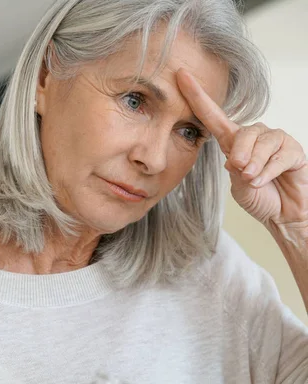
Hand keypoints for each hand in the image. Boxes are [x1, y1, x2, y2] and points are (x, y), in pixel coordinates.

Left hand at [176, 68, 307, 229]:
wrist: (283, 214)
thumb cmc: (259, 197)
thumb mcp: (239, 186)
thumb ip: (235, 171)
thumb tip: (236, 159)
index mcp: (235, 142)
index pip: (213, 116)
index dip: (198, 98)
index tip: (181, 77)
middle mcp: (255, 137)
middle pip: (243, 133)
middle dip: (240, 153)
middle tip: (239, 170)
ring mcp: (276, 141)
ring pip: (263, 143)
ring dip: (255, 164)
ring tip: (252, 179)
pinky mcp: (294, 151)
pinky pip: (279, 156)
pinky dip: (268, 172)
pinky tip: (262, 182)